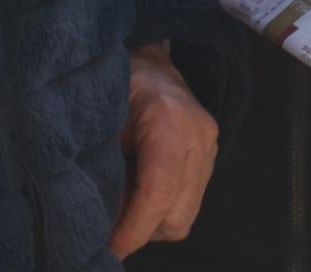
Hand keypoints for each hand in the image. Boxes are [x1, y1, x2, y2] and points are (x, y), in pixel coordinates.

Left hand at [112, 43, 217, 257]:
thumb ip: (103, 172)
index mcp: (168, 120)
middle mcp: (199, 135)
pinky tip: (143, 196)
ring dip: (153, 225)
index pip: (158, 192)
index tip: (109, 249)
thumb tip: (99, 225)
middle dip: (141, 231)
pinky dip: (164, 212)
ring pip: (185, 216)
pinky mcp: (211, 157)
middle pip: (176, 214)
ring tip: (126, 209)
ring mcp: (210, 148)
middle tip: (110, 229)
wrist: (149, 63)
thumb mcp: (101, 124)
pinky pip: (189, 205)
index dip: (132, 230)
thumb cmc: (116, 86)